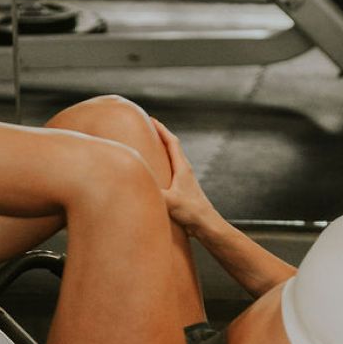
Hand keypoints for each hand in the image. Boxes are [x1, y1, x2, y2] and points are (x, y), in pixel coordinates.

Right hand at [151, 119, 216, 233]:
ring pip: (172, 158)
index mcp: (182, 167)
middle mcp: (185, 170)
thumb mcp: (169, 201)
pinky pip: (171, 170)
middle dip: (160, 135)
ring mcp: (185, 179)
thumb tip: (135, 182)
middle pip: (172, 146)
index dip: (161, 129)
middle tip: (147, 127)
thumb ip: (153, 191)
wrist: (207, 225)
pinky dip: (162, 164)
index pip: (171, 142)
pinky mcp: (183, 189)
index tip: (151, 119)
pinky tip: (155, 172)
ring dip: (161, 149)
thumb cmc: (191, 212)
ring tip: (148, 146)